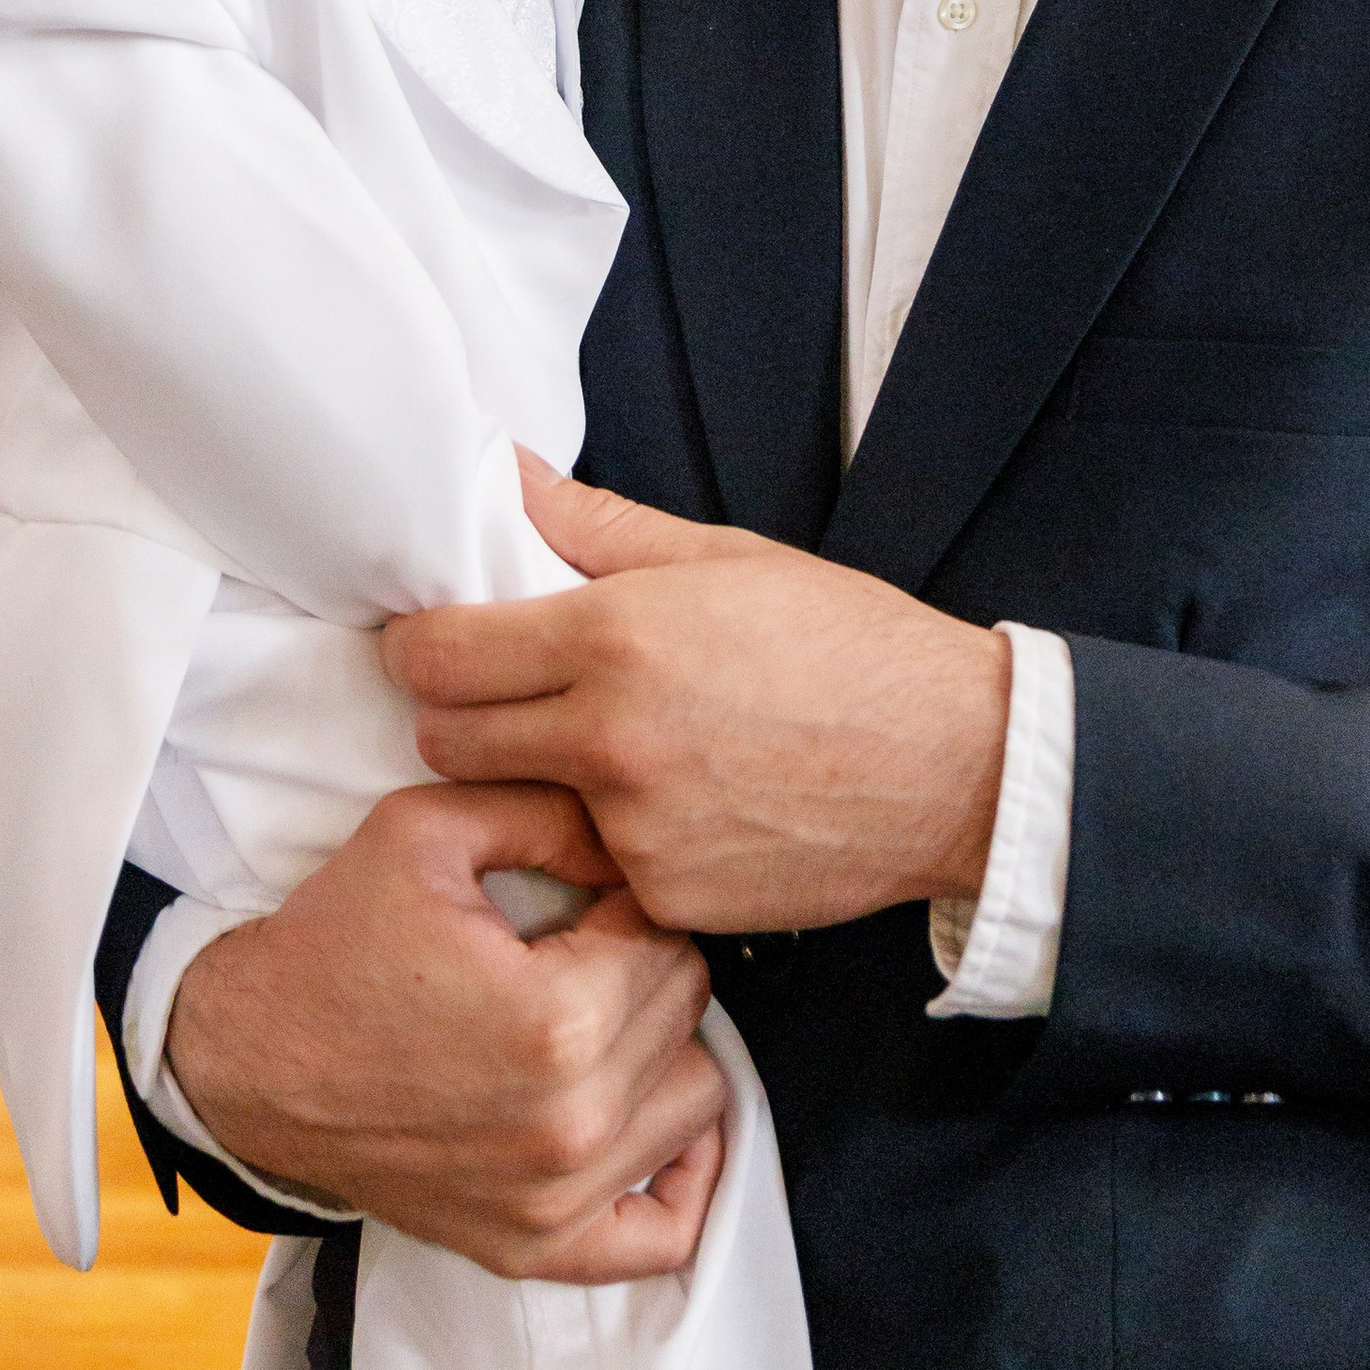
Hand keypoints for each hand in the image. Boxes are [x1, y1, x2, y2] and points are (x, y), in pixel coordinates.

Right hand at [164, 780, 728, 1281]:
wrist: (249, 1058)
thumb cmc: (334, 943)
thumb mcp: (428, 828)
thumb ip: (549, 810)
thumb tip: (628, 838)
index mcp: (554, 1021)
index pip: (667, 936)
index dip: (623, 898)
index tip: (579, 897)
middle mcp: (567, 1123)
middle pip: (687, 1012)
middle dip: (642, 964)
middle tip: (579, 949)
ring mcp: (552, 1199)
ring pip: (696, 1102)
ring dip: (659, 1050)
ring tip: (595, 1018)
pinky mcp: (531, 1247)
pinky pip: (661, 1231)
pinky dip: (673, 1173)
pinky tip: (638, 1115)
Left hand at [381, 457, 1011, 935]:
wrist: (951, 762)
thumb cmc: (845, 643)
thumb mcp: (724, 556)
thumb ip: (597, 524)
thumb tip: (506, 475)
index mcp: (614, 636)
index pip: (439, 654)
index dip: (418, 645)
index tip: (429, 639)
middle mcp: (608, 737)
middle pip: (446, 740)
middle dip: (456, 716)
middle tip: (503, 697)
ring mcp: (632, 828)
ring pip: (519, 807)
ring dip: (535, 782)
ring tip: (611, 751)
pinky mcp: (662, 894)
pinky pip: (596, 864)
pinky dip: (616, 838)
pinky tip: (680, 805)